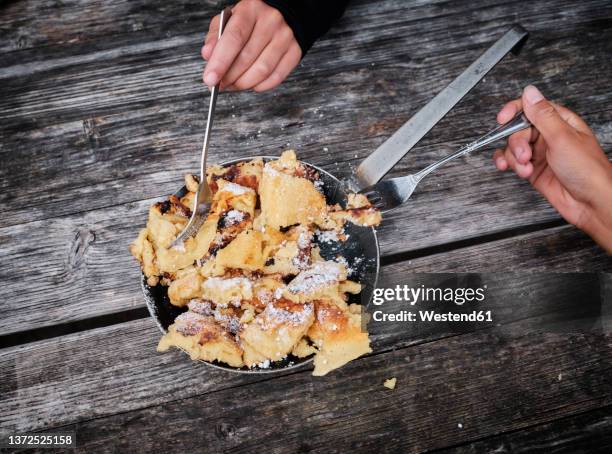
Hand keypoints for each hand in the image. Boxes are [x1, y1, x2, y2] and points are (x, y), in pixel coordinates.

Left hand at [201, 0, 301, 91]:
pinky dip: (260, 86)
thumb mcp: (231, 19)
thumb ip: (216, 36)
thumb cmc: (254, 19)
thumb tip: (208, 55)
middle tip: (220, 84)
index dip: (220, 62)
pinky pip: (276, 77)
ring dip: (244, 84)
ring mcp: (285, 38)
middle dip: (229, 77)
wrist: (285, 14)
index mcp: (251, 10)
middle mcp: (271, 22)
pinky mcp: (295, 52)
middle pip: (247, 58)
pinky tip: (252, 83)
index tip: (210, 79)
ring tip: (234, 85)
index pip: (234, 39)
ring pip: (262, 71)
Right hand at [493, 85, 611, 251]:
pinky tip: (515, 170)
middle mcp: (549, 135)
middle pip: (518, 129)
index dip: (514, 111)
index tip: (502, 119)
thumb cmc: (587, 171)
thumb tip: (530, 92)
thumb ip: (542, 115)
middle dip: (516, 143)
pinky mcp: (532, 169)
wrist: (590, 203)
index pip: (531, 107)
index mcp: (560, 121)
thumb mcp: (562, 137)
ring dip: (513, 157)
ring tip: (524, 168)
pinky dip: (509, 165)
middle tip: (524, 155)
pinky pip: (512, 161)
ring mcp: (540, 153)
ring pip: (513, 147)